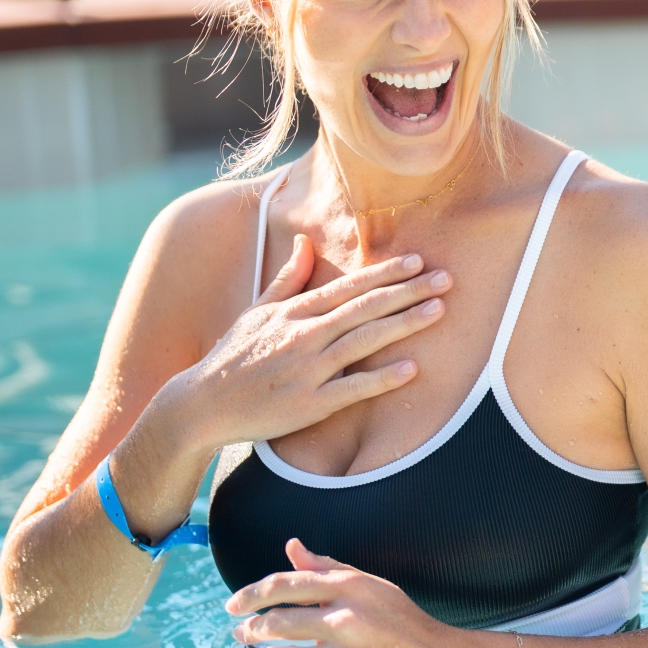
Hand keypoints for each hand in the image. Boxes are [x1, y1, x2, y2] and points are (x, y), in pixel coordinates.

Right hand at [173, 235, 451, 449]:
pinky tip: (412, 369)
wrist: (200, 405)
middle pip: (364, 308)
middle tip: (447, 279)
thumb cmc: (233, 356)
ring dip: (404, 324)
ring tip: (439, 311)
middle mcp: (302, 335)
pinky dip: (381, 378)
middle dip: (408, 291)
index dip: (385, 273)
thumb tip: (304, 243)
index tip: (418, 261)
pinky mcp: (308, 404)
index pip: (348, 287)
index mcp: (293, 312)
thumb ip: (287, 279)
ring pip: (363, 341)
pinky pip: (352, 389)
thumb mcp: (256, 312)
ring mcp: (306, 370)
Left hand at [226, 538, 489, 647]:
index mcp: (352, 589)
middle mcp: (347, 622)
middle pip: (275, 624)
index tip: (232, 608)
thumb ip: (329, 568)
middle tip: (240, 639)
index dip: (249, 595)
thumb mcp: (373, 588)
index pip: (284, 584)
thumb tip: (291, 546)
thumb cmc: (406, 625)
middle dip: (248, 633)